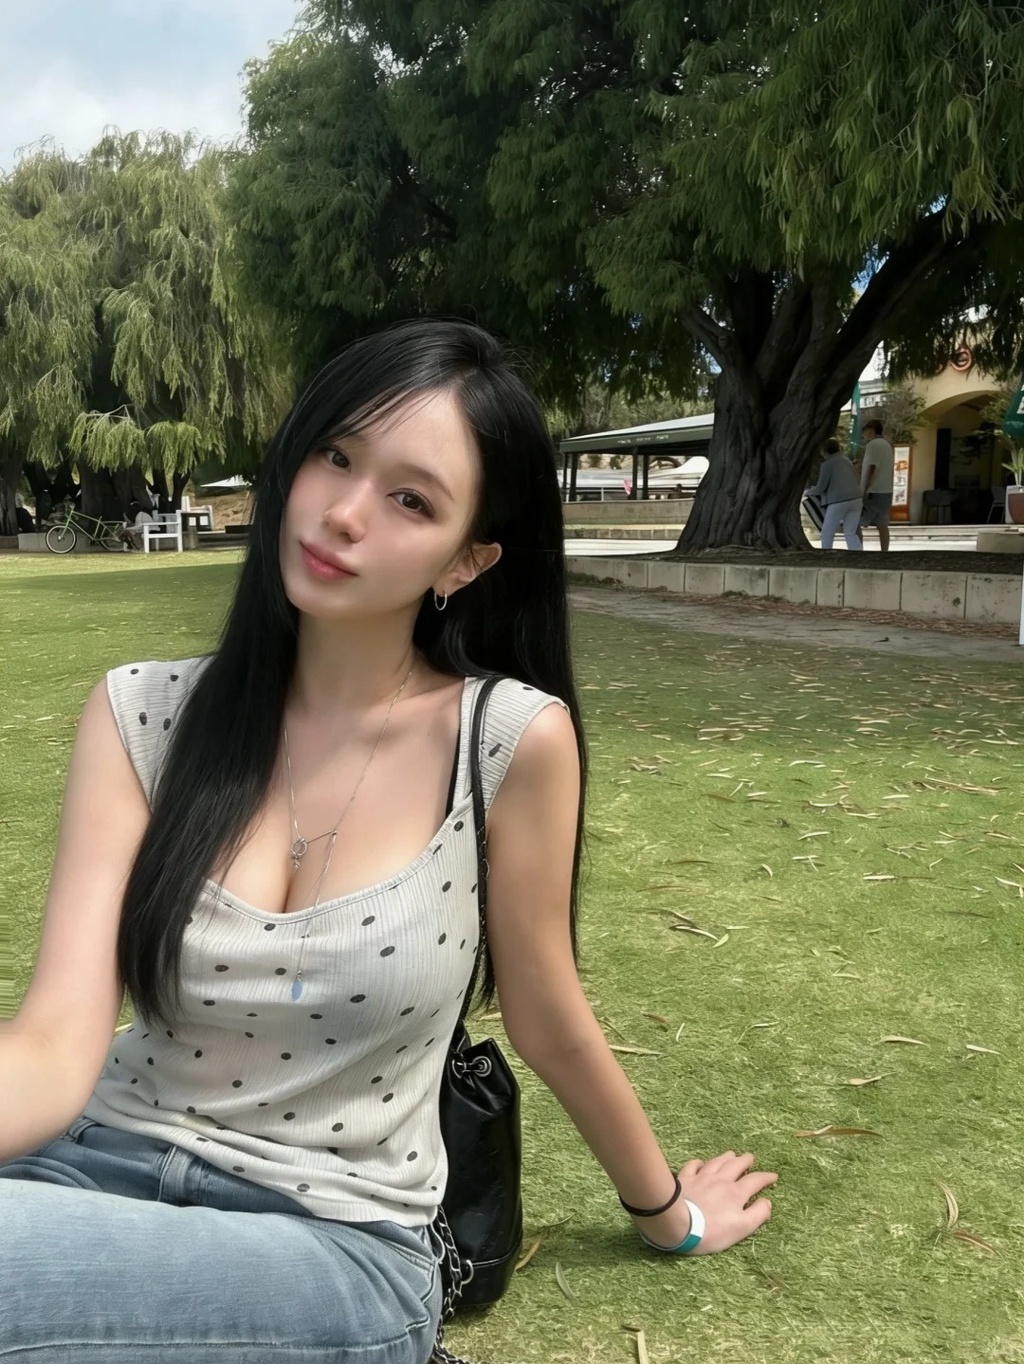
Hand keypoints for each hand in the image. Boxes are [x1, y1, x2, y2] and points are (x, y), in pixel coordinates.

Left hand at [635, 1151, 776, 1254]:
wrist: (679, 1223)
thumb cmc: (713, 1231)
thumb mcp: (742, 1228)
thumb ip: (757, 1214)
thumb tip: (767, 1201)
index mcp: (736, 1193)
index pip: (755, 1180)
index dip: (766, 1177)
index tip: (773, 1176)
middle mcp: (721, 1180)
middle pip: (736, 1165)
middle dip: (745, 1160)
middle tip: (750, 1157)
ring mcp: (702, 1177)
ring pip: (717, 1162)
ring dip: (726, 1157)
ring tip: (731, 1154)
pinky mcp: (685, 1178)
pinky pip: (693, 1165)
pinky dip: (699, 1163)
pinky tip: (701, 1163)